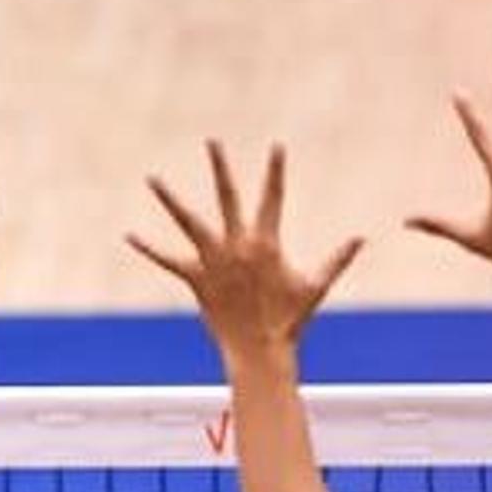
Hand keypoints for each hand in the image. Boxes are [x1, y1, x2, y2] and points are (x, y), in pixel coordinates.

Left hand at [129, 141, 364, 362]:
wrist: (260, 350)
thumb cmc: (290, 320)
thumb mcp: (316, 286)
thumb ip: (337, 259)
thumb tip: (361, 238)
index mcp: (266, 242)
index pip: (273, 197)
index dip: (275, 170)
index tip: (276, 145)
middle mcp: (237, 245)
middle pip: (227, 196)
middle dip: (221, 167)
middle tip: (212, 141)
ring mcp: (214, 260)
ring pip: (189, 222)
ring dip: (170, 200)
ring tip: (153, 178)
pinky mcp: (196, 278)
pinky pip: (168, 260)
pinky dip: (149, 248)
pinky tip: (130, 235)